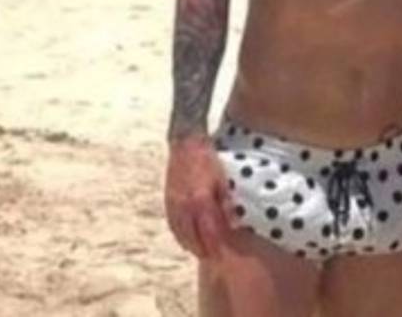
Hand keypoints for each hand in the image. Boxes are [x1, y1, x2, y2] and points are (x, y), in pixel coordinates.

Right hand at [165, 134, 230, 258]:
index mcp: (201, 201)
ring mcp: (174, 204)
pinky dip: (180, 235)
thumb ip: (227, 204)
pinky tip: (187, 238)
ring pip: (181, 234)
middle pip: (193, 238)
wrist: (186, 143)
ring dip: (191, 245)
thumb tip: (234, 224)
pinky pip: (173, 225)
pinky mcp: (168, 200)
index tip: (222, 255)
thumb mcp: (224, 181)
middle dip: (204, 250)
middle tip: (213, 257)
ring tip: (201, 251)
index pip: (208, 233)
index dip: (216, 246)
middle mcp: (185, 206)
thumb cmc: (209, 160)